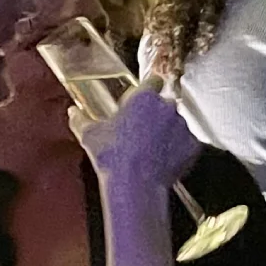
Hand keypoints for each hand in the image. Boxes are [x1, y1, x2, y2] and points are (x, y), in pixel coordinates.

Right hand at [73, 77, 199, 190]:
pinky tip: (160, 160)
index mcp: (144, 97)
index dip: (148, 88)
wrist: (135, 184)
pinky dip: (177, 150)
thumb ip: (81, 119)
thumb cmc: (111, 156)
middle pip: (164, 105)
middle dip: (155, 115)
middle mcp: (167, 107)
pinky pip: (186, 144)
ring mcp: (183, 126)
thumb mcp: (89, 135)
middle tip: (140, 131)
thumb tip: (72, 112)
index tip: (143, 97)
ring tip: (149, 150)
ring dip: (166, 132)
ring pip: (176, 124)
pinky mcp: (193, 145)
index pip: (153, 81)